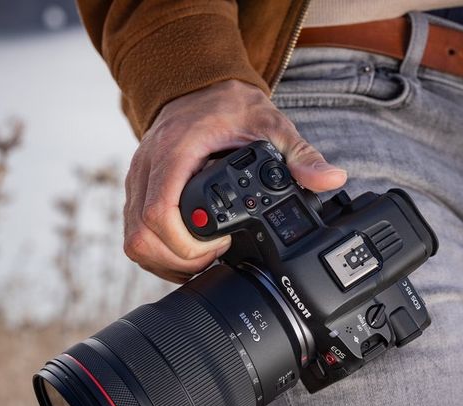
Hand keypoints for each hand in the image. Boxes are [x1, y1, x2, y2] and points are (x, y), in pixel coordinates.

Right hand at [123, 79, 346, 282]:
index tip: (218, 244)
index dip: (185, 243)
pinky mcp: (135, 192)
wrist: (197, 88)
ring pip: (132, 240)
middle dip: (176, 259)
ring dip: (164, 260)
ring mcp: (137, 182)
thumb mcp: (270, 123)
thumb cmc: (227, 106)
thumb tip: (330, 179)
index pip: (158, 213)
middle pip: (140, 236)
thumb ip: (299, 154)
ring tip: (200, 258)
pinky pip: (134, 234)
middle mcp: (147, 170)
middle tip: (212, 256)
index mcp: (174, 153)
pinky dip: (157, 252)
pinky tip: (185, 252)